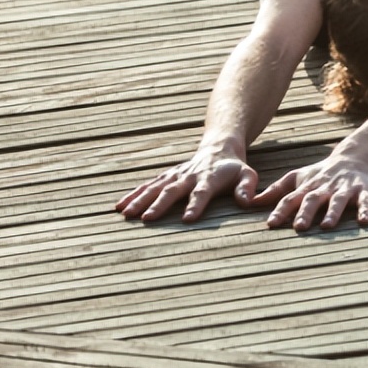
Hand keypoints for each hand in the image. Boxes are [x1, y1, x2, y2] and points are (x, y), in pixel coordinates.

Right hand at [116, 149, 257, 222]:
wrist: (218, 147)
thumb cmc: (235, 168)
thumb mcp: (247, 175)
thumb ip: (246, 187)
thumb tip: (247, 201)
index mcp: (209, 178)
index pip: (202, 193)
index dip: (196, 205)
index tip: (188, 219)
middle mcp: (188, 176)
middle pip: (172, 191)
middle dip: (159, 205)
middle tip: (147, 219)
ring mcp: (175, 175)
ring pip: (155, 187)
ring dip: (140, 200)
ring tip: (126, 214)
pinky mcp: (166, 176)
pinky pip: (148, 185)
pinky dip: (133, 194)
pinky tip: (120, 206)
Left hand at [254, 154, 367, 231]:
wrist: (355, 159)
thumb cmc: (321, 174)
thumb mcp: (297, 178)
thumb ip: (276, 191)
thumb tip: (249, 202)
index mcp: (308, 187)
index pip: (291, 198)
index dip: (281, 210)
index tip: (271, 223)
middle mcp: (325, 188)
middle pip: (313, 199)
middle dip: (306, 212)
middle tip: (299, 227)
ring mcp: (345, 189)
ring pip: (338, 201)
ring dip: (333, 212)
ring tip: (327, 225)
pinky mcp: (364, 192)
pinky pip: (365, 201)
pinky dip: (365, 210)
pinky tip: (364, 221)